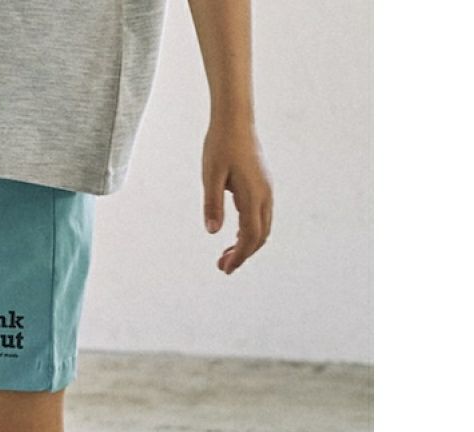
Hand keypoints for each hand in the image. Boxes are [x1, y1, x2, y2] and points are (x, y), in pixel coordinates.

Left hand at [202, 121, 272, 273]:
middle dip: (243, 254)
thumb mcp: (210, 176)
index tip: (225, 268)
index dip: (240, 255)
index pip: (250, 235)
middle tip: (222, 267)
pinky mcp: (262, 185)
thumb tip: (212, 232)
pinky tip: (233, 236)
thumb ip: (212, 204)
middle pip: (260, 235)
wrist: (235, 119)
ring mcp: (266, 190)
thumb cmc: (220, 145)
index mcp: (253, 195)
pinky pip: (260, 216)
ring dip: (246, 244)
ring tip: (225, 256)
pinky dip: (249, 232)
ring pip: (262, 227)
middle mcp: (264, 194)